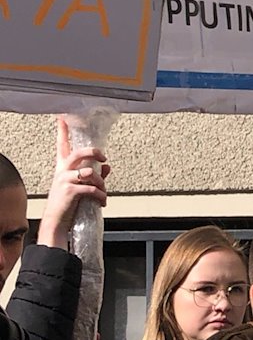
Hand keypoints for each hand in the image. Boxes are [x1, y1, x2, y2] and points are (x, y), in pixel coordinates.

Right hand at [36, 117, 110, 249]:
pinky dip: (101, 196)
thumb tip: (107, 165)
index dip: (63, 131)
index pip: (62, 145)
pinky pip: (92, 188)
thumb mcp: (81, 187)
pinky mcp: (70, 192)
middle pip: (78, 153)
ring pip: (89, 172)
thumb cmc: (69, 204)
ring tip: (103, 193)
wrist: (57, 222)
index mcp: (63, 168)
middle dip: (93, 152)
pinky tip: (102, 202)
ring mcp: (65, 181)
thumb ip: (95, 175)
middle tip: (103, 156)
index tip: (63, 117)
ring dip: (101, 183)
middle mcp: (62, 171)